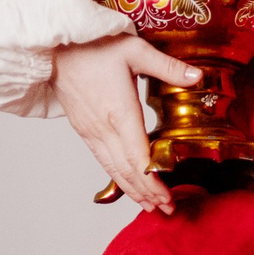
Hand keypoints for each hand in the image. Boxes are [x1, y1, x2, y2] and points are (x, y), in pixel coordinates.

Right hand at [48, 37, 202, 213]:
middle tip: (166, 210)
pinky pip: (101, 160)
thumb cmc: (94, 45)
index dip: (153, 182)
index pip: (138, 158)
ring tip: (149, 205)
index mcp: (119, 112)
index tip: (167, 198)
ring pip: (112, 169)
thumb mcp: (135, 49)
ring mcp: (90, 131)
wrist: (54, 46)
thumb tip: (198, 76)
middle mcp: (103, 128)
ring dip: (131, 190)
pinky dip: (116, 177)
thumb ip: (168, 66)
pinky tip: (126, 183)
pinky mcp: (83, 129)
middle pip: (126, 172)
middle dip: (147, 194)